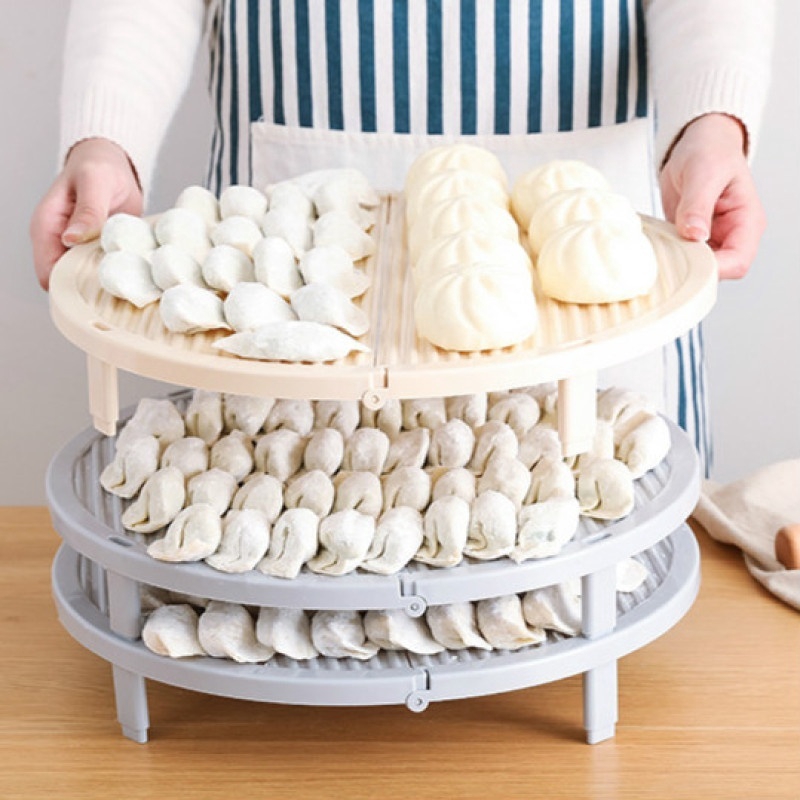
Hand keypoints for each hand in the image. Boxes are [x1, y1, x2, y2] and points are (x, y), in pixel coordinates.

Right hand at [29, 137, 142, 289]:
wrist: (113, 163)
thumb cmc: (97, 166)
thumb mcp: (94, 182)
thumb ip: (87, 210)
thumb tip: (71, 238)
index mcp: (47, 228)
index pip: (48, 270)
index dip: (68, 283)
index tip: (98, 284)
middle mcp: (61, 243)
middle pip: (69, 281)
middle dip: (91, 287)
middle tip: (121, 285)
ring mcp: (81, 249)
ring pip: (90, 279)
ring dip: (109, 282)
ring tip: (131, 280)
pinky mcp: (101, 251)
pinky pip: (108, 270)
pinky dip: (121, 272)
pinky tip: (137, 271)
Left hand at [659, 113, 765, 279]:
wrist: (698, 143)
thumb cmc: (711, 151)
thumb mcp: (704, 173)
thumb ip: (698, 205)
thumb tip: (695, 234)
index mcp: (746, 222)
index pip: (738, 260)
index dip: (715, 269)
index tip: (688, 264)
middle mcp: (731, 235)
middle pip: (717, 271)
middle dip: (692, 272)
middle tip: (664, 264)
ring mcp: (710, 238)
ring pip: (696, 267)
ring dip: (676, 266)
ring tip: (655, 258)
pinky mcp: (690, 238)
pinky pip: (680, 256)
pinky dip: (667, 256)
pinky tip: (652, 251)